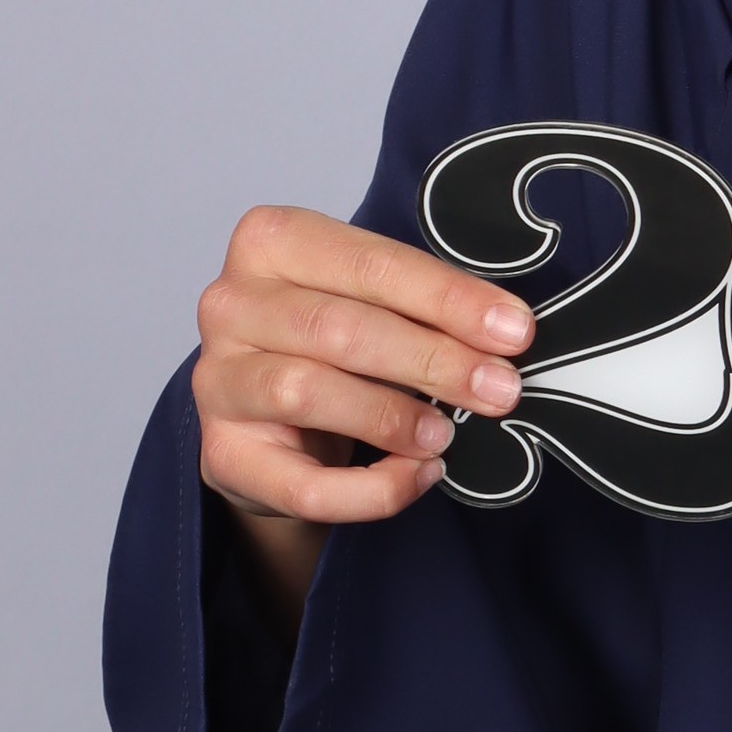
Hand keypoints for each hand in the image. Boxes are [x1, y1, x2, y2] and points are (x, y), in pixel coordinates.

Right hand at [194, 207, 534, 608]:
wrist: (276, 419)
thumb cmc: (335, 344)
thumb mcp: (377, 304)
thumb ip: (427, 309)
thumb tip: (507, 334)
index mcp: (272, 242)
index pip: (369, 263)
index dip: (447, 299)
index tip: (514, 331)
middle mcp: (231, 304)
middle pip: (338, 328)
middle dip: (433, 360)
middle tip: (499, 390)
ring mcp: (217, 380)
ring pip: (305, 392)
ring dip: (391, 417)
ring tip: (446, 435)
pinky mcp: (223, 455)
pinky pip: (301, 484)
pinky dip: (370, 489)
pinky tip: (418, 477)